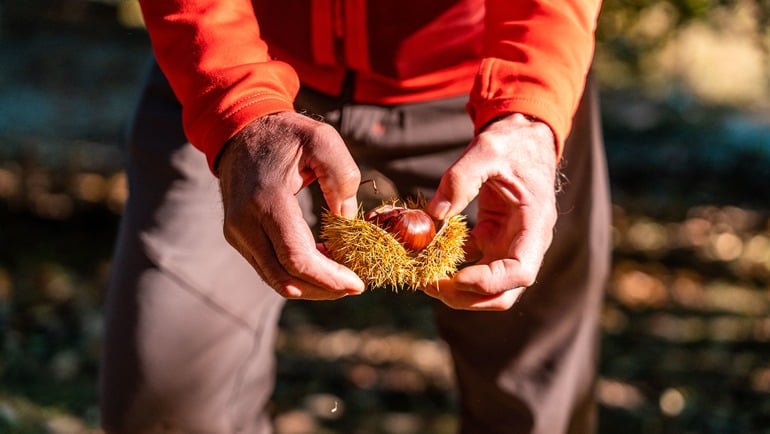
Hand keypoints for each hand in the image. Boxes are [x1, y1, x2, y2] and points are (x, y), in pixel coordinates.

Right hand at [217, 112, 365, 299]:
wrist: (240, 132)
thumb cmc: (286, 135)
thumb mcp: (322, 140)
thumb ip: (342, 176)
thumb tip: (348, 219)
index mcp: (267, 200)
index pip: (296, 258)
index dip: (329, 279)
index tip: (358, 284)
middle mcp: (245, 223)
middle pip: (285, 278)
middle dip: (324, 290)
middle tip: (355, 285)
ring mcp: (237, 233)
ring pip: (275, 280)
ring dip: (311, 286)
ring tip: (341, 276)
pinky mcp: (238, 237)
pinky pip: (269, 268)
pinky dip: (297, 274)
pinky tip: (322, 263)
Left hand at [424, 113, 557, 309]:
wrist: (523, 139)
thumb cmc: (511, 143)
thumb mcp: (487, 149)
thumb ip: (461, 178)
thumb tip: (433, 214)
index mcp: (535, 225)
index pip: (520, 271)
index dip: (490, 283)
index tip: (457, 278)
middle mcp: (525, 243)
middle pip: (503, 292)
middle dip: (467, 297)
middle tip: (430, 285)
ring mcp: (509, 245)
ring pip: (487, 288)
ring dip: (456, 289)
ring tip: (423, 277)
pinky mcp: (492, 241)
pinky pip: (472, 266)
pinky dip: (450, 268)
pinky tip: (425, 259)